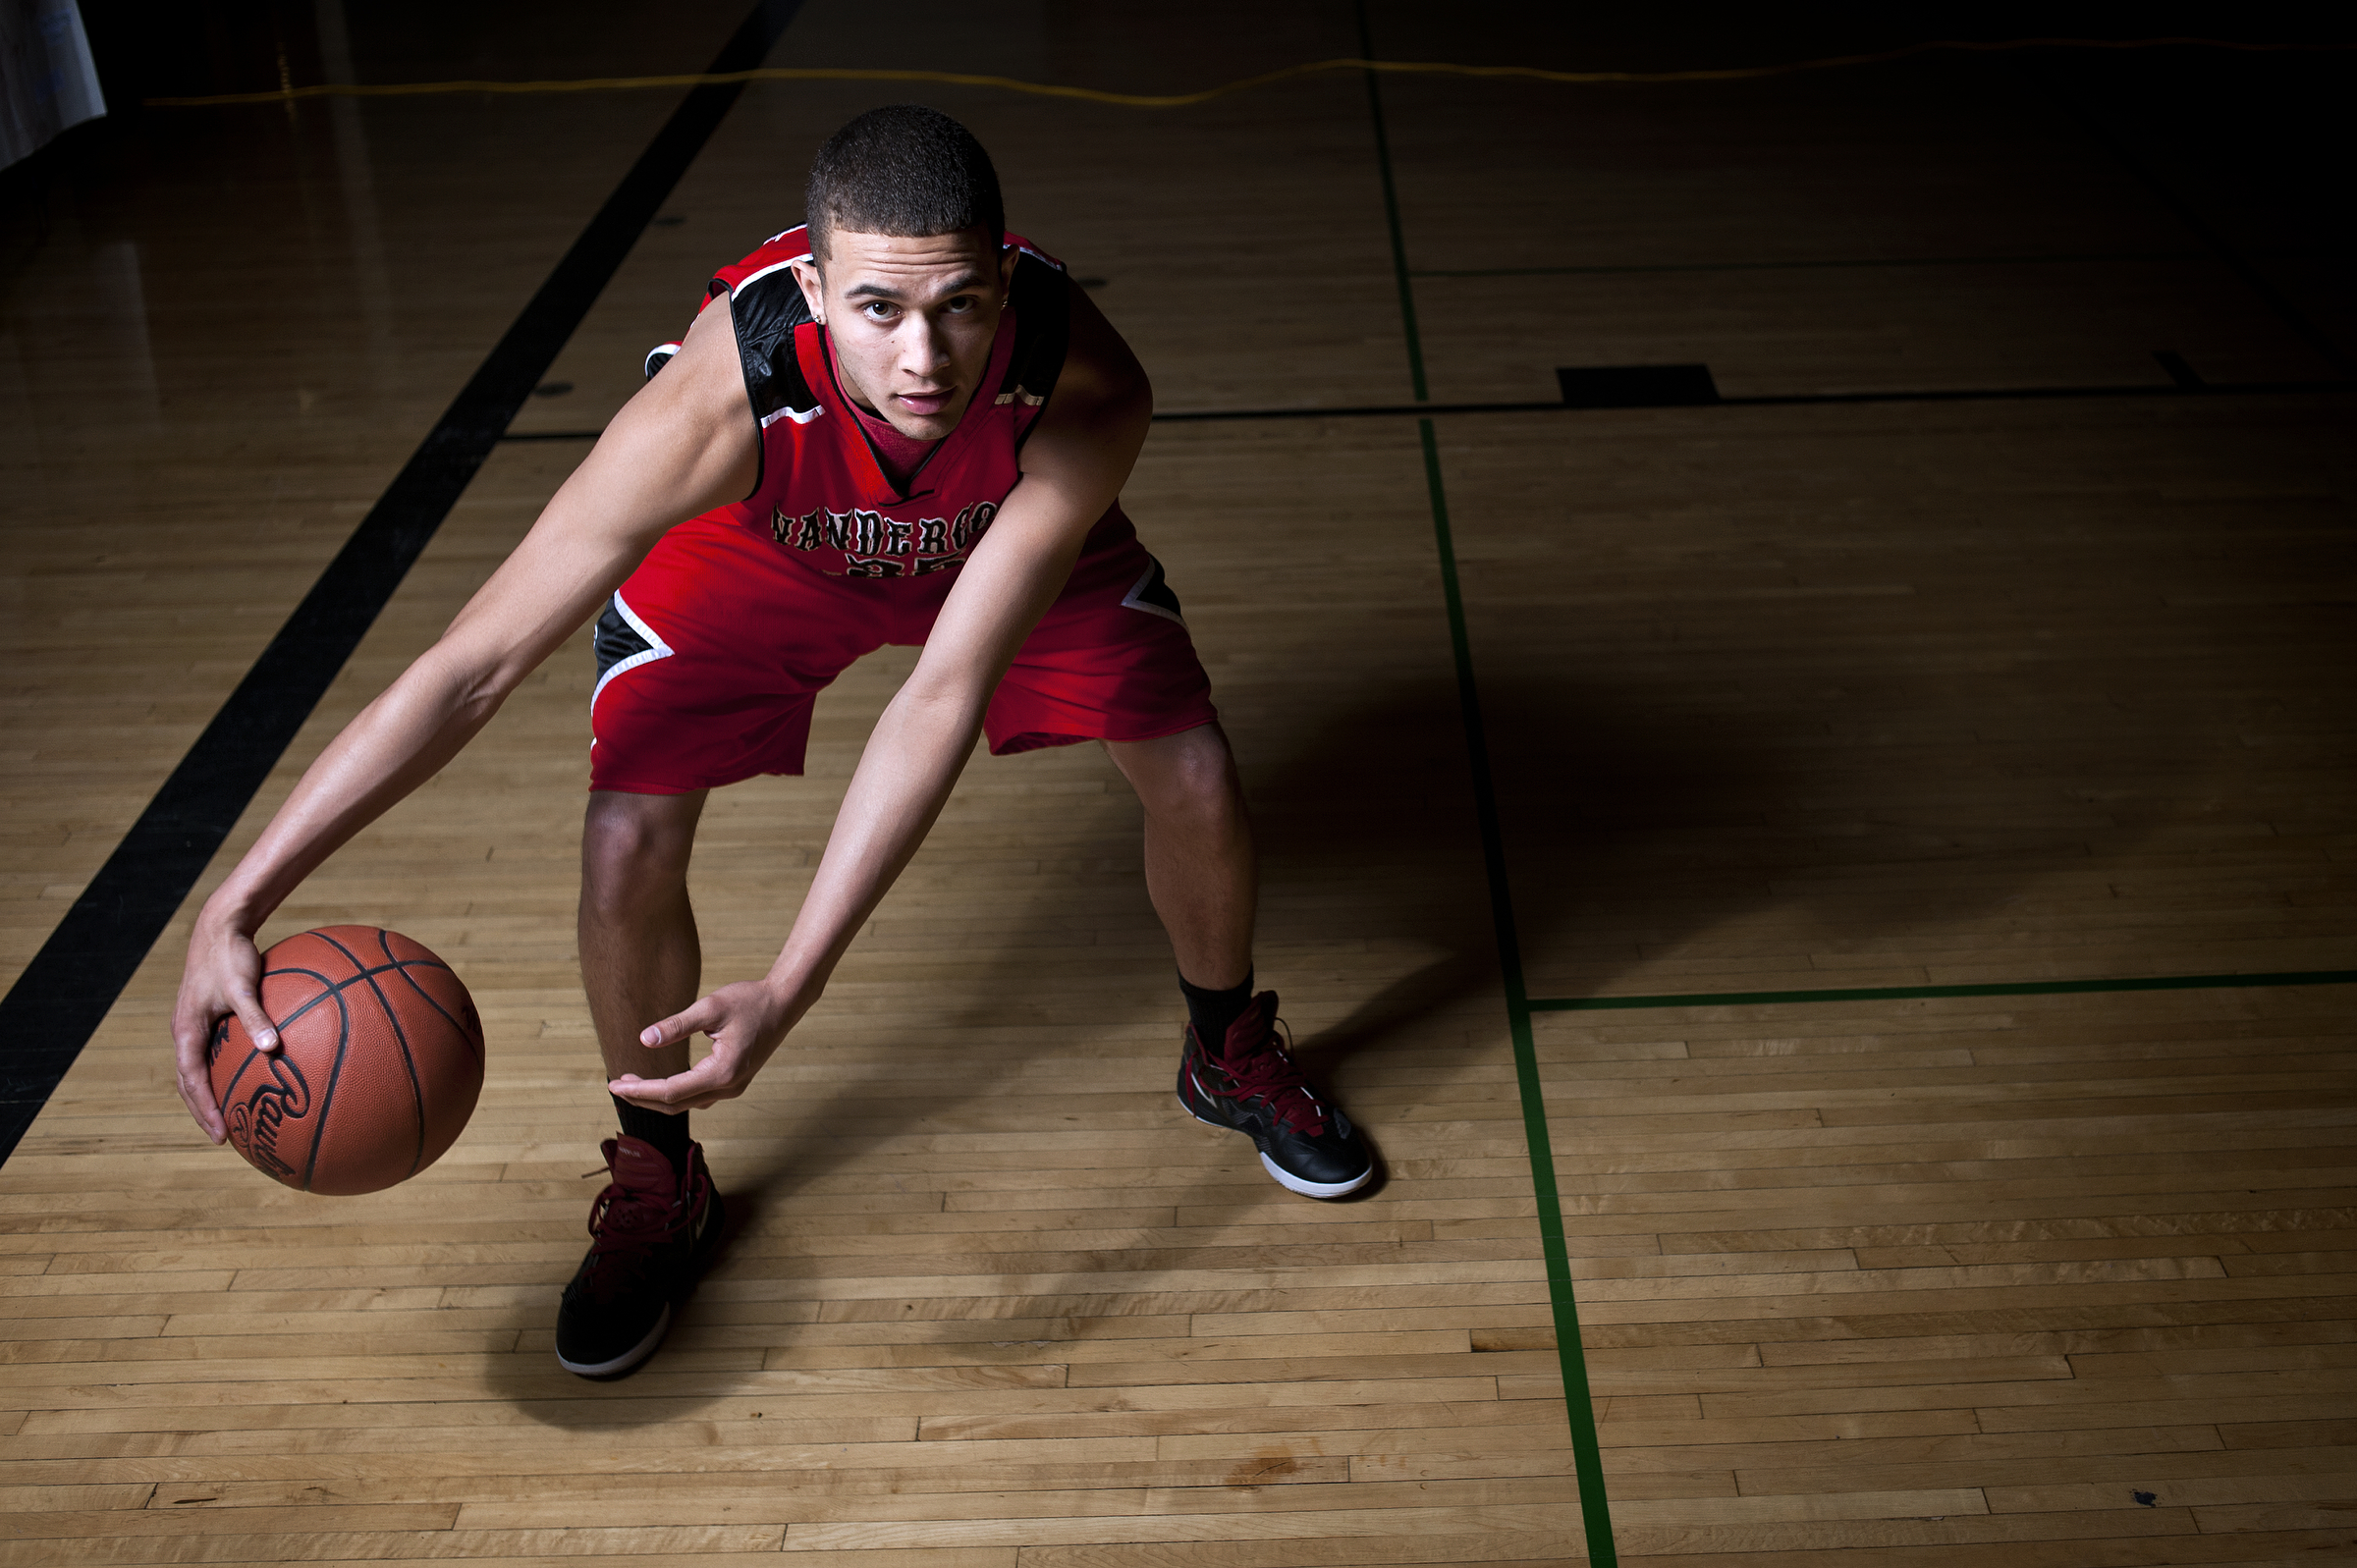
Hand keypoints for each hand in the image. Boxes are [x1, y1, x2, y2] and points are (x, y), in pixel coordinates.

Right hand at [171, 912, 276, 1143]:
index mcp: (186, 1030)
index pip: (191, 1081)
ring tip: (228, 1115)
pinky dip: (219, 1071)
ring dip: (207, 1094)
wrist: (219, 928)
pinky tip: (245, 1076)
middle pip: (188, 1082)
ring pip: (194, 1069)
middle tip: (222, 1136)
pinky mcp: (206, 1017)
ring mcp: (193, 1025)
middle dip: (202, 1110)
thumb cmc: (231, 956)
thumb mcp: (243, 987)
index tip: (220, 1134)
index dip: (205, 1109)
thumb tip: (272, 1048)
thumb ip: (256, 1018)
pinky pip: (209, 1053)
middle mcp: (185, 1032)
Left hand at [609, 979, 797, 1112]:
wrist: (784, 1003)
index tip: (613, 1085)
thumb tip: (644, 1040)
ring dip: (657, 1097)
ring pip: (687, 1104)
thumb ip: (676, 1026)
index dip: (639, 1091)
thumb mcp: (710, 1008)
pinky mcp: (733, 1082)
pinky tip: (660, 1082)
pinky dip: (674, 1093)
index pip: (670, 1091)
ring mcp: (733, 1088)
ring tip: (631, 1084)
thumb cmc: (750, 1001)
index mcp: (722, 1072)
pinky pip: (697, 1097)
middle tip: (616, 1085)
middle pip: (676, 1104)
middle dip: (643, 1097)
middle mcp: (728, 1087)